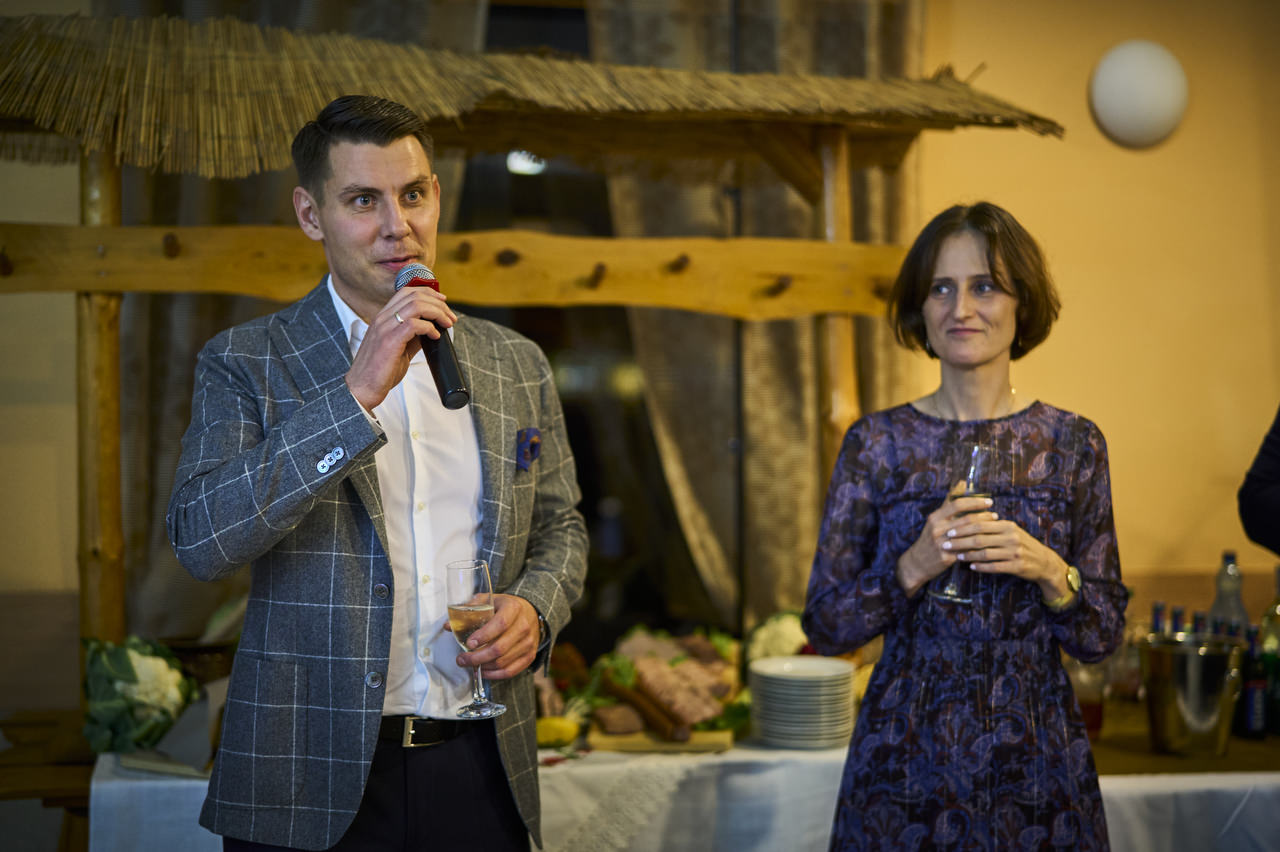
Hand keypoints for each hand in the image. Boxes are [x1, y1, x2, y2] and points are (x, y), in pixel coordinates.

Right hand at [345, 287, 457, 410]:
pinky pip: (414, 324)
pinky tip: (435, 336)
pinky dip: (429, 328)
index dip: (428, 293)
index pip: (406, 292)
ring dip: (437, 313)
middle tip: (450, 317)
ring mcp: (384, 328)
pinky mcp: (389, 341)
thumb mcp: (398, 348)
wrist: (362, 388)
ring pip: (416, 305)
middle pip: (415, 295)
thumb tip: (431, 329)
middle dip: (438, 304)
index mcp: (383, 317)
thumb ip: (413, 336)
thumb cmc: (378, 371)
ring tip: (447, 324)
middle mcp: (382, 318)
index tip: (443, 302)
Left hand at [454, 594, 538, 679]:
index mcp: (513, 608)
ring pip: (503, 662)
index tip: (468, 644)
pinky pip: (510, 671)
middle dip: (477, 657)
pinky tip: (483, 671)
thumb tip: (448, 626)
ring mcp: (529, 643)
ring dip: (483, 667)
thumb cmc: (504, 607)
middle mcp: (524, 626)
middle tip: (461, 659)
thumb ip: (469, 610)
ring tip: (469, 664)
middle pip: (499, 648)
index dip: (483, 636)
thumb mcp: (489, 601)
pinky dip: (494, 675)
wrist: (530, 612)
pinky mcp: (530, 656)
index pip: (500, 624)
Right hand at [896, 480, 996, 596]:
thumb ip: (949, 502)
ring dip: (985, 530)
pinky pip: (968, 550)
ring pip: (969, 534)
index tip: (989, 502)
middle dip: (984, 516)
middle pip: (966, 519)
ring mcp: (942, 543)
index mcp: (935, 518)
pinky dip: (979, 546)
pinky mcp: (946, 557)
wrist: (917, 563)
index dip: (975, 502)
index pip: (957, 504)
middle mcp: (937, 529)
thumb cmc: (930, 538)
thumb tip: (962, 483)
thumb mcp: (936, 519)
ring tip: (995, 526)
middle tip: (995, 515)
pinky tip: (988, 543)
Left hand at [949, 514, 1069, 599]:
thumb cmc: (1022, 544)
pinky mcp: (1017, 566)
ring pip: (985, 553)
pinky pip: (995, 566)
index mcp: (1008, 526)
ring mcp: (1015, 552)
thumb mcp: (1012, 530)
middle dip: (960, 541)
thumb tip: (970, 516)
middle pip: (980, 538)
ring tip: (956, 555)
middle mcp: (1012, 537)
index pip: (980, 524)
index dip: (963, 528)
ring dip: (968, 554)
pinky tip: (971, 566)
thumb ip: (994, 525)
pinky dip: (981, 566)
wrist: (1044, 562)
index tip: (949, 530)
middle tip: (946, 543)